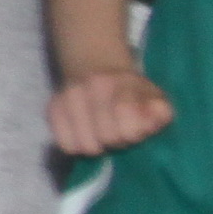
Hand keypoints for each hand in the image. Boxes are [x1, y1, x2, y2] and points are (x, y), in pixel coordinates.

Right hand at [48, 69, 172, 154]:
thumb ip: (160, 112)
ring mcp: (69, 96)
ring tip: (102, 133)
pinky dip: (77, 145)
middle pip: (106, 137)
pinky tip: (85, 134)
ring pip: (85, 145)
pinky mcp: (52, 108)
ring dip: (97, 145)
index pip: (127, 118)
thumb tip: (152, 119)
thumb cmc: (133, 94)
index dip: (133, 132)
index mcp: (124, 82)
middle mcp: (94, 85)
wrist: (97, 67)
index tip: (136, 130)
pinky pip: (66, 145)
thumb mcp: (156, 100)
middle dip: (117, 140)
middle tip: (118, 132)